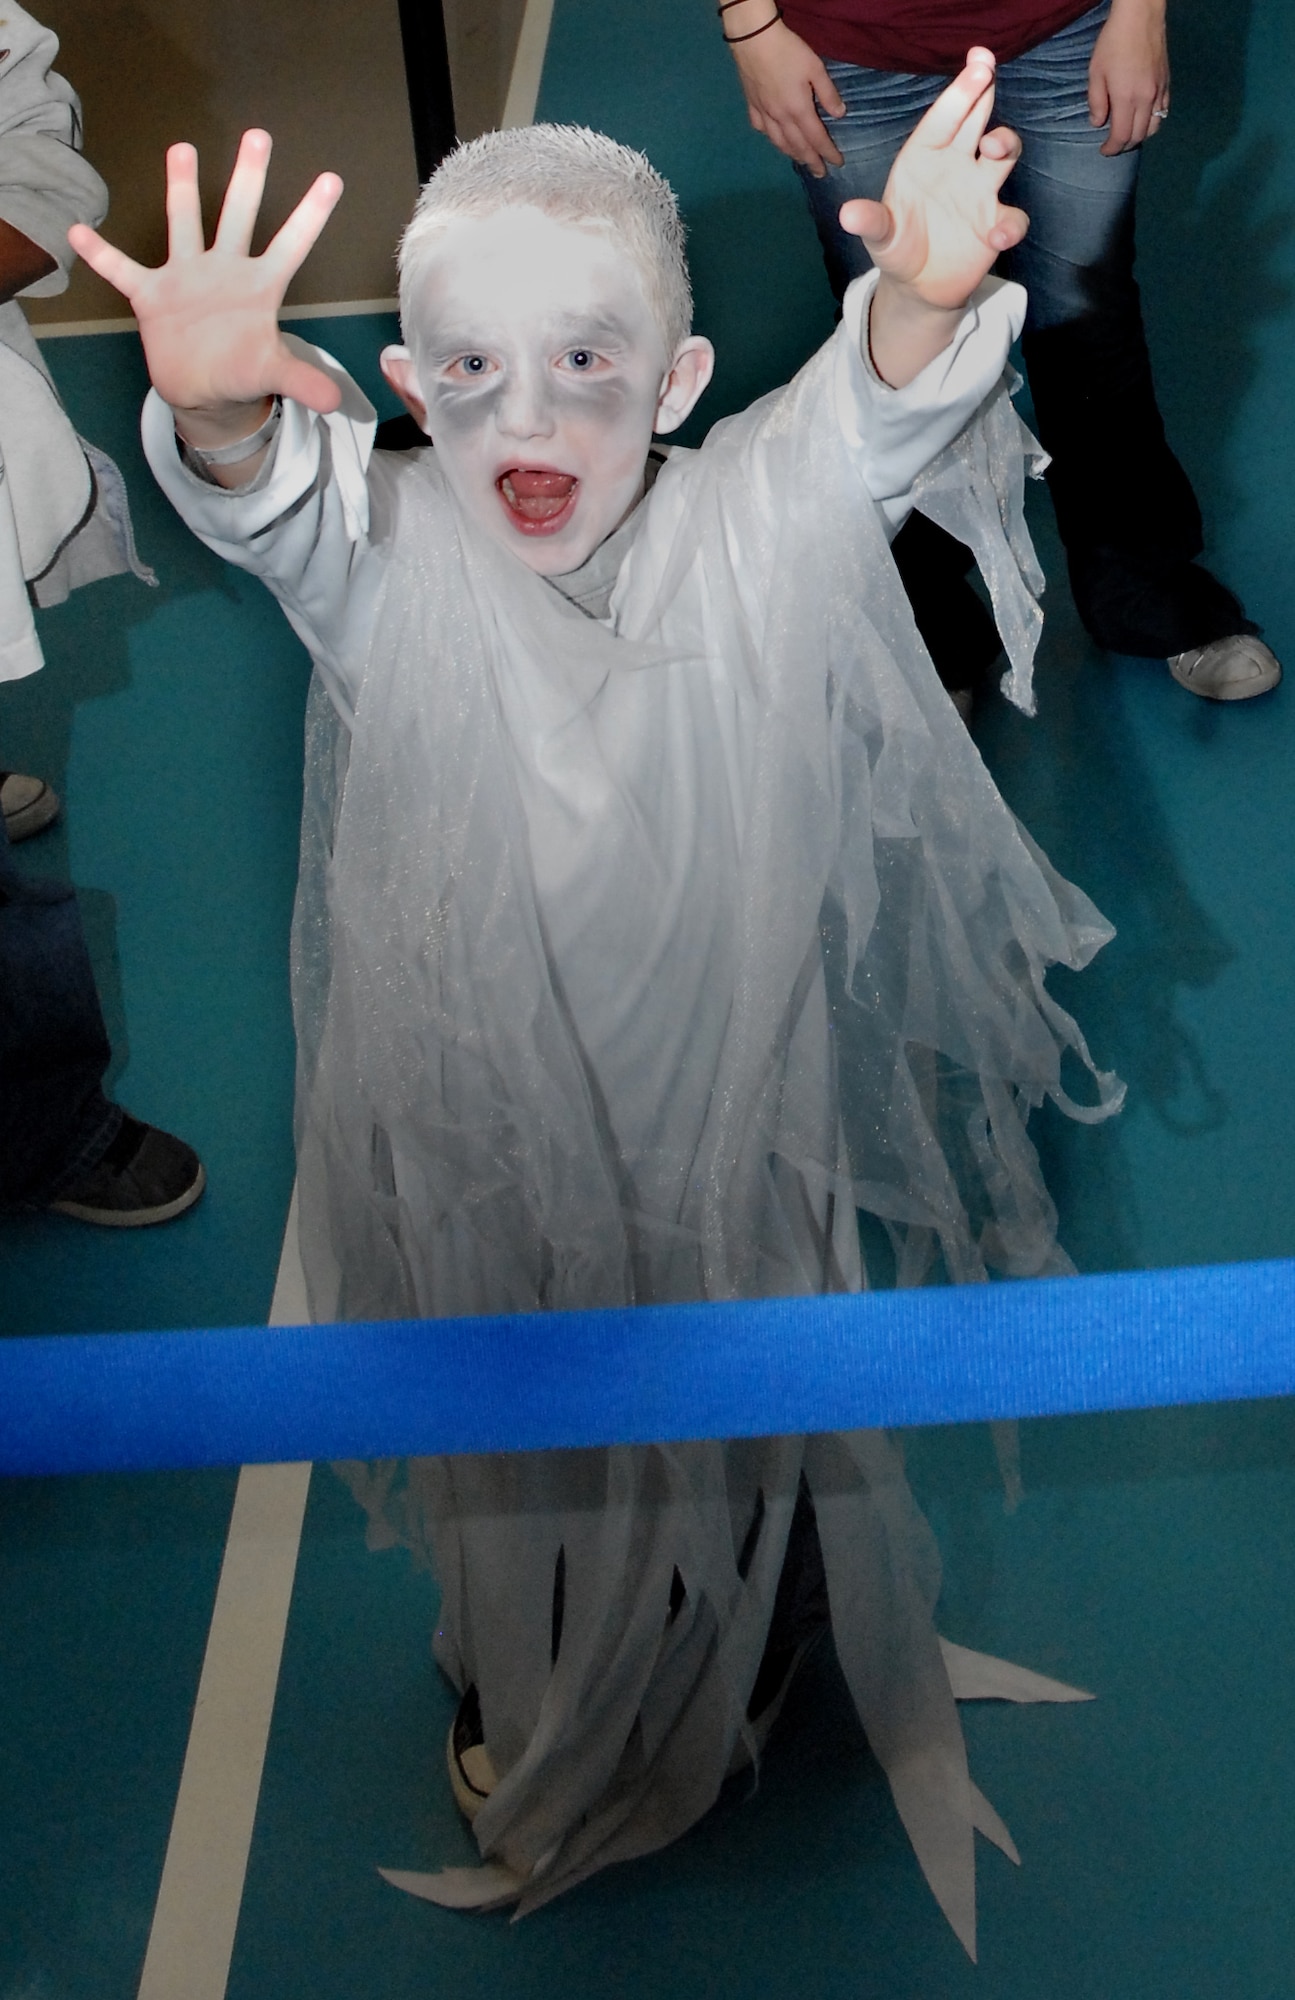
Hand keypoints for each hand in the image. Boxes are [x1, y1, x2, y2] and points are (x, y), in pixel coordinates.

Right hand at [68, 129, 343, 443]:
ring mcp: (186, 277)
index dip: (310, 216)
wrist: (203, 389)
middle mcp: (224, 270)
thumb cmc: (241, 373)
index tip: (332, 179)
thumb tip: (335, 402)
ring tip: (182, 149)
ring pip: (184, 224)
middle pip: (238, 216)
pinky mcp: (152, 295)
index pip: (290, 245)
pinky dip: (101, 254)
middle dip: (248, 179)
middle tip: (258, 135)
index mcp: (259, 286)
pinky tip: (79, 231)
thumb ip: (302, 381)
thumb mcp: (273, 375)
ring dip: (181, 189)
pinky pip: (121, 270)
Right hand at [724, 11, 844, 175]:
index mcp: (799, 110)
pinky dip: (771, 138)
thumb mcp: (816, 68)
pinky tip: (775, 139)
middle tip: (820, 173)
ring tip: (800, 161)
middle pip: (798, 147)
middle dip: (811, 161)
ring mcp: (764, 114)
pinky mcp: (752, 106)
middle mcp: (781, 119)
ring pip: (779, 143)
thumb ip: (828, 93)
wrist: (754, 40)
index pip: (817, 139)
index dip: (828, 153)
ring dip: (792, 155)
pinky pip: (761, 129)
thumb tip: (840, 114)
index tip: (838, 163)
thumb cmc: (788, 51)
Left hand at [843, 51, 1025, 311]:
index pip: (942, 120)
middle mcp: (955, 165)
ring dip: (1005, 143)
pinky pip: (1012, 217)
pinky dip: (1010, 225)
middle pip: (976, 122)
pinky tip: (997, 236)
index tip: (976, 68)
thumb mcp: (880, 237)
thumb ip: (870, 222)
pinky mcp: (995, 222)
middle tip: (988, 68)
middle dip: (983, 94)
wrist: (917, 286)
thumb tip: (847, 216)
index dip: (958, 94)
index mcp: (924, 158)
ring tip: (993, 147)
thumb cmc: (897, 247)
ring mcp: (979, 191)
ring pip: (1003, 154)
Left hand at [1088, 0, 1168, 154]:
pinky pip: (1164, 111)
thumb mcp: (1096, 72)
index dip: (1112, 149)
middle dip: (1124, 146)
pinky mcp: (1167, 83)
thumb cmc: (1113, 42)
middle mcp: (1147, 99)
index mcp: (1127, 99)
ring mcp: (1159, 91)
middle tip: (1113, 145)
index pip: (1122, 136)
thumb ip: (1097, 102)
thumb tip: (1098, 123)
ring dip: (1140, 136)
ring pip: (1154, 127)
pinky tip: (1143, 119)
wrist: (1141, 17)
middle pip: (1138, 136)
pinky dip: (1153, 121)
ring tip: (1128, 134)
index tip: (1104, 150)